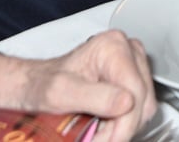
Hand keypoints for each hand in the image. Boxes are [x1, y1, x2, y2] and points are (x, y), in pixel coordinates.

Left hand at [0, 30, 156, 141]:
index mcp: (112, 47)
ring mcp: (133, 64)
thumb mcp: (60, 93)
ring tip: (96, 131)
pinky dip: (122, 122)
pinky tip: (104, 125)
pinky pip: (140, 108)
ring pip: (144, 107)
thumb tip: (127, 103)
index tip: (105, 141)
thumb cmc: (42, 85)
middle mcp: (128, 50)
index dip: (123, 124)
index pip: (135, 92)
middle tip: (96, 138)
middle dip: (121, 127)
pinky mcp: (133, 79)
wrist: (34, 86)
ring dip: (121, 127)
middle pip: (142, 100)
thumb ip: (95, 97)